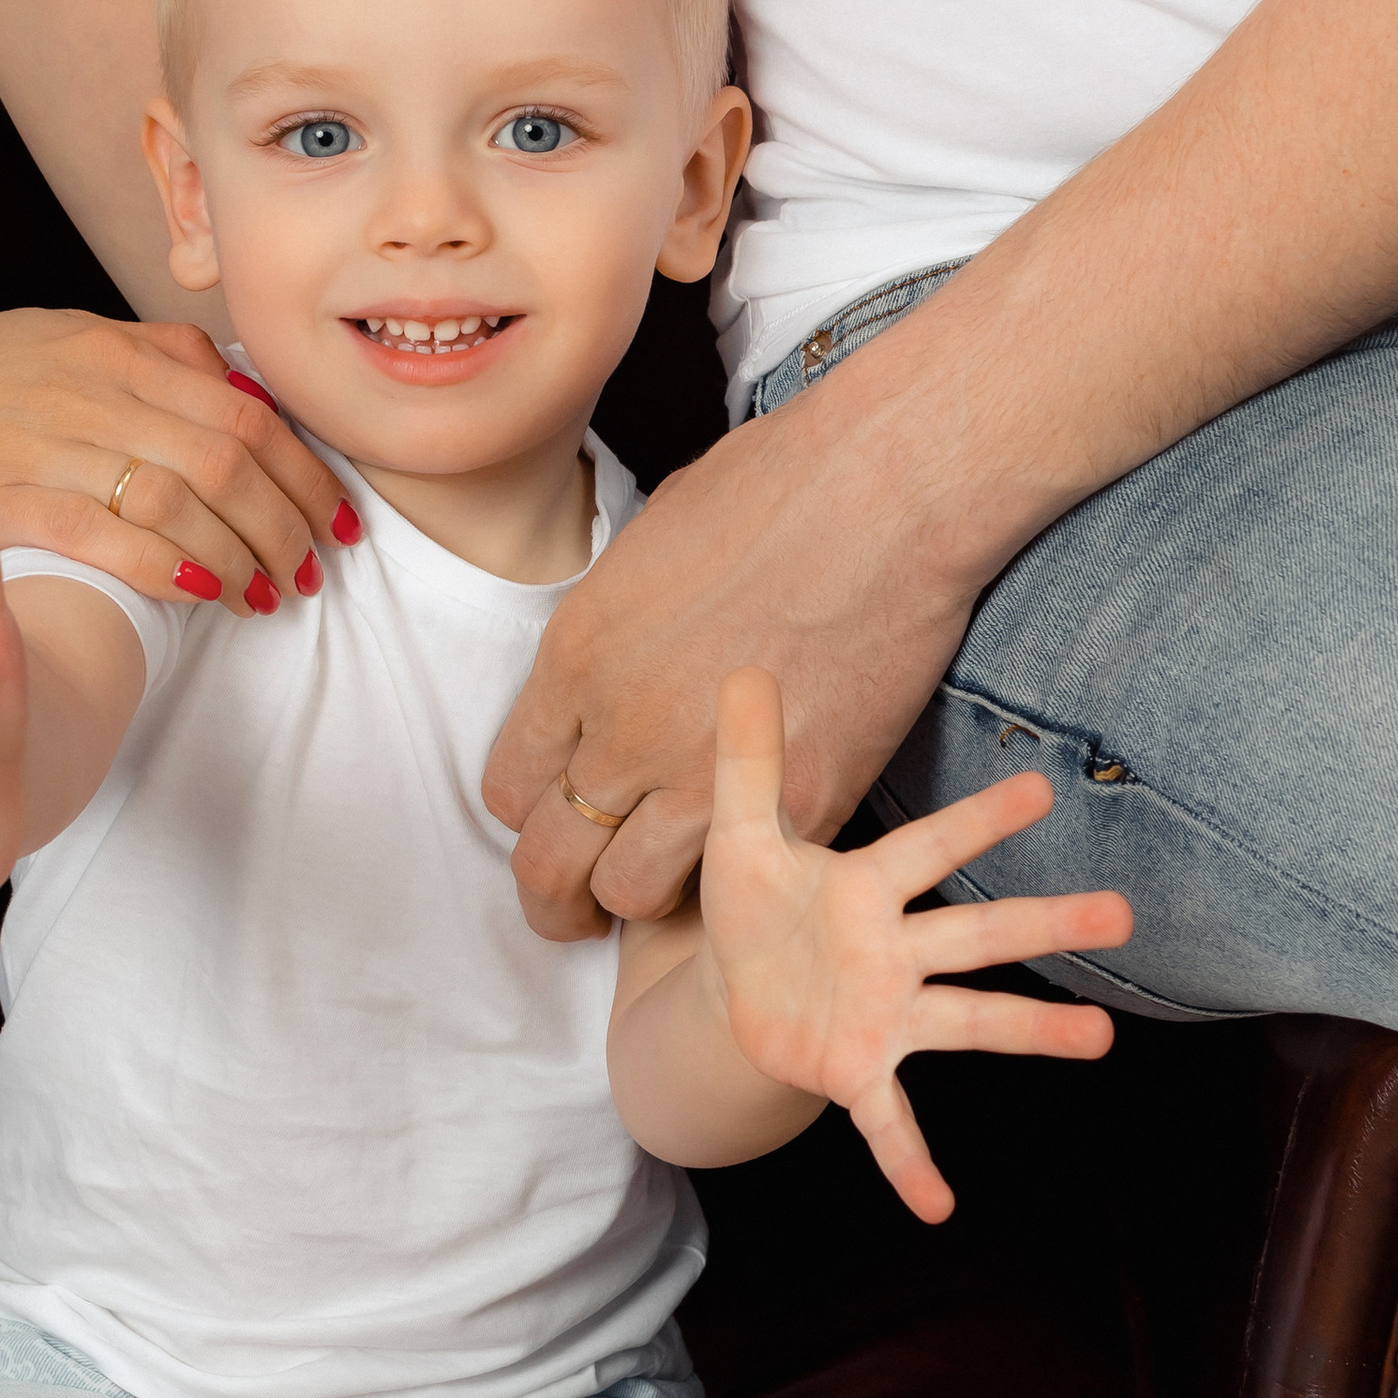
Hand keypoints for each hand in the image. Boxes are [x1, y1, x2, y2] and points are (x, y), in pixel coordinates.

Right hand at [0, 307, 349, 618]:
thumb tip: (230, 384)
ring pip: (181, 495)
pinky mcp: (1, 494)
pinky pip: (105, 531)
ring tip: (265, 597)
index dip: (306, 470)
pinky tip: (200, 595)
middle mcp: (92, 388)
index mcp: (116, 350)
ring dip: (241, 555)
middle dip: (289, 522)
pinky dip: (167, 565)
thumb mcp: (60, 340)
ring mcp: (47, 439)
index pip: (245, 411)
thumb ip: (147, 357)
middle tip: (312, 570)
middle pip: (230, 455)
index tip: (336, 517)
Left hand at [486, 333, 987, 936]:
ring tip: (658, 897)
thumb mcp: (646, 549)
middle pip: (550, 861)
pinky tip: (742, 865)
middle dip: (555, 896)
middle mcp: (623, 732)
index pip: (509, 787)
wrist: (887, 493)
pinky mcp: (797, 805)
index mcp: (576, 658)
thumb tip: (608, 670)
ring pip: (630, 895)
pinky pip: (733, 881)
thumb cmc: (777, 488)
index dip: (531, 816)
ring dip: (637, 901)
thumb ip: (610, 633)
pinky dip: (731, 884)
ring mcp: (706, 778)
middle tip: (573, 909)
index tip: (554, 820)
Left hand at [699, 669, 1131, 1221]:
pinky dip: (909, 1162)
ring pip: (968, 1021)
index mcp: (865, 889)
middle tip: (1123, 913)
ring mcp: (886, 1016)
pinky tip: (938, 1205)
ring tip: (1100, 1040)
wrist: (732, 991)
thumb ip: (746, 759)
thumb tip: (744, 667)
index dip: (977, 822)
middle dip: (1044, 923)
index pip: (926, 850)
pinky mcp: (858, 1071)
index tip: (1042, 790)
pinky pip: (889, 1120)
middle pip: (977, 935)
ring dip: (1031, 1031)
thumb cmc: (754, 907)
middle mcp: (893, 953)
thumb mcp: (736, 834)